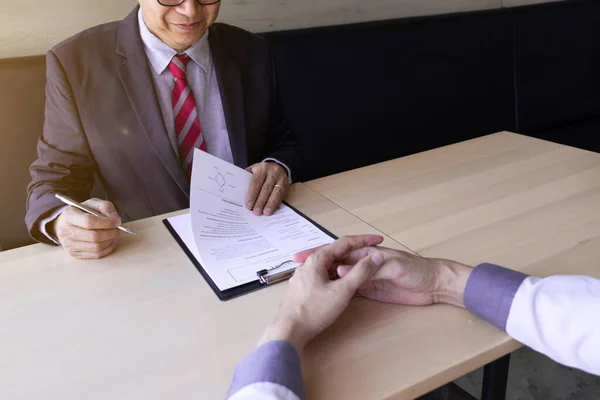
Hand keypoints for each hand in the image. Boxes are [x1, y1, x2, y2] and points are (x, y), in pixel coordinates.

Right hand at [51, 198, 120, 259]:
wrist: (66, 223)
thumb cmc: (82, 212)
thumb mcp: (94, 203)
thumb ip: (105, 207)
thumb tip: (115, 220)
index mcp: (69, 215)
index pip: (89, 222)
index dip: (106, 222)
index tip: (117, 221)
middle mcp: (66, 231)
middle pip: (93, 236)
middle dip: (111, 233)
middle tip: (117, 229)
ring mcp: (69, 244)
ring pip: (96, 247)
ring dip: (110, 241)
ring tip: (114, 234)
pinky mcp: (75, 253)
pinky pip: (96, 255)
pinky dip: (107, 249)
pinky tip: (110, 241)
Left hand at [245, 162, 288, 215]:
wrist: (277, 167)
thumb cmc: (261, 172)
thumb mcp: (253, 170)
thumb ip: (247, 179)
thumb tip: (240, 193)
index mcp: (262, 168)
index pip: (256, 183)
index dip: (252, 195)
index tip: (249, 205)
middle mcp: (273, 173)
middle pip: (266, 189)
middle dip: (261, 202)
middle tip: (256, 212)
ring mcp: (281, 179)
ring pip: (276, 193)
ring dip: (271, 204)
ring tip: (266, 213)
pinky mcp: (286, 186)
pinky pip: (281, 196)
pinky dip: (276, 204)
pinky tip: (272, 210)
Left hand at [259, 235, 384, 351]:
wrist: (289, 331)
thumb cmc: (314, 310)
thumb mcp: (342, 291)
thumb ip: (360, 272)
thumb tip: (376, 256)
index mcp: (317, 259)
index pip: (345, 242)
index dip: (364, 240)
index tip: (379, 239)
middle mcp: (308, 263)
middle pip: (336, 252)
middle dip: (355, 251)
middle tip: (372, 253)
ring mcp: (304, 275)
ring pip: (329, 264)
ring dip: (345, 263)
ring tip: (361, 266)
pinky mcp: (303, 287)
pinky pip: (323, 274)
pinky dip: (336, 273)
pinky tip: (342, 281)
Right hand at [293, 244, 472, 307]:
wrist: (435, 285)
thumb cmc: (417, 270)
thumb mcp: (394, 266)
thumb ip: (367, 269)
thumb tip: (341, 269)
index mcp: (367, 253)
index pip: (339, 251)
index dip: (320, 252)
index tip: (301, 256)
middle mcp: (363, 264)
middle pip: (335, 262)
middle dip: (316, 264)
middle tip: (295, 270)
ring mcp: (365, 278)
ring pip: (339, 276)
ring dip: (324, 277)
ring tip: (304, 282)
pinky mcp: (370, 291)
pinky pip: (349, 289)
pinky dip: (337, 290)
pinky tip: (324, 294)